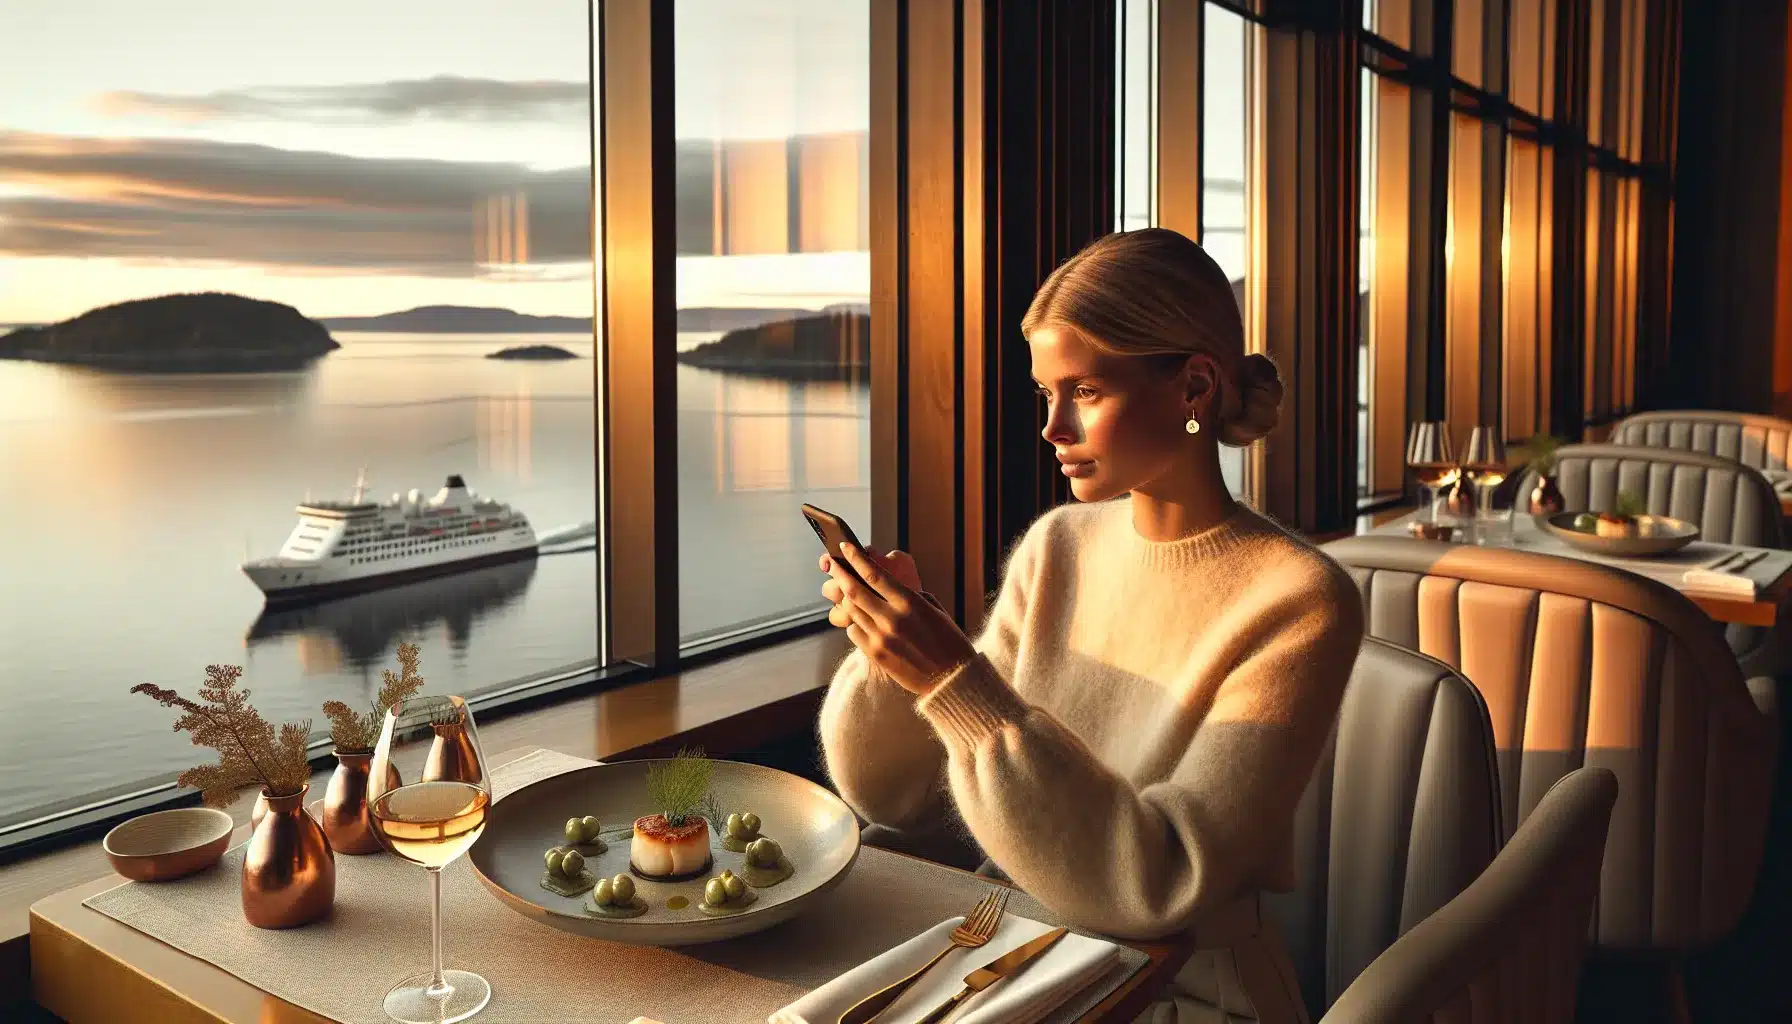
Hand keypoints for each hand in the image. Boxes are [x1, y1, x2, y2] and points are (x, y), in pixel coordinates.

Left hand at [822, 543, 976, 694]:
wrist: (951, 679)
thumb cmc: (948, 642)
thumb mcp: (935, 610)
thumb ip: (911, 595)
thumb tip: (889, 587)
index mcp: (910, 602)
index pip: (874, 574)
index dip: (855, 558)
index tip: (844, 546)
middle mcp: (892, 618)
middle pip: (854, 590)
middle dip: (840, 573)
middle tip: (832, 563)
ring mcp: (881, 638)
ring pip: (851, 610)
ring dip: (845, 597)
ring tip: (844, 589)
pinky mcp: (875, 654)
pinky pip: (853, 631)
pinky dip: (854, 621)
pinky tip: (861, 619)